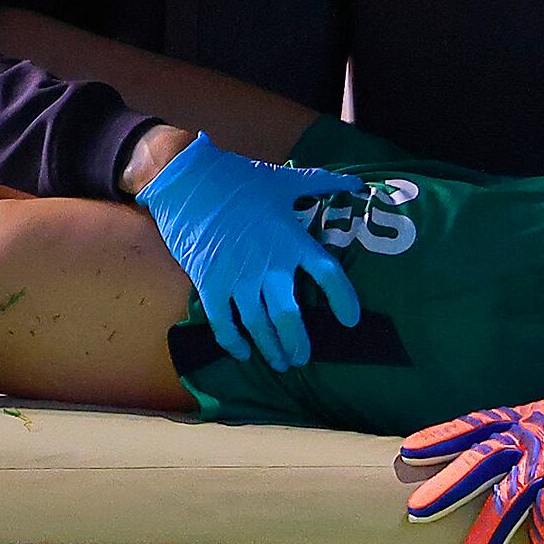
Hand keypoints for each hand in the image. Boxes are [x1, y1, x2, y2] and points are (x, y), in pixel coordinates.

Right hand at [132, 131, 362, 369]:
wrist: (187, 179)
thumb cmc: (239, 180)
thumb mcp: (284, 180)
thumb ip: (321, 184)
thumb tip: (356, 183)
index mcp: (291, 239)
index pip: (328, 274)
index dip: (343, 299)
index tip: (350, 321)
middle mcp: (267, 265)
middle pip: (289, 316)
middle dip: (298, 342)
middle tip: (303, 358)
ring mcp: (237, 278)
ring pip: (258, 326)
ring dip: (271, 349)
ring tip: (281, 363)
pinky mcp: (209, 284)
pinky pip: (223, 323)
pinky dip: (233, 342)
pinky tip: (242, 353)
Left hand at [397, 370, 543, 543]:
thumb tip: (532, 450)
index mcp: (537, 414)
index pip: (478, 424)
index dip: (443, 437)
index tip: (410, 448)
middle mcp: (540, 433)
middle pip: (480, 462)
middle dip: (446, 487)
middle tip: (415, 510)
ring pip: (509, 501)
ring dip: (488, 536)